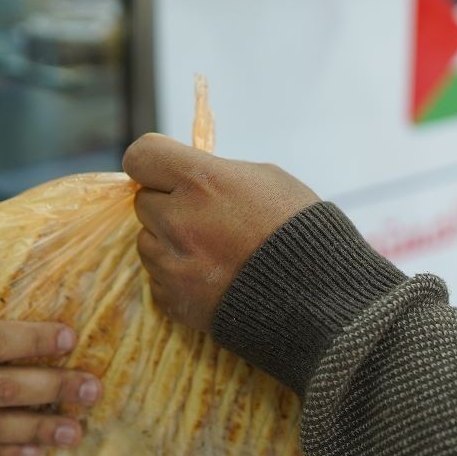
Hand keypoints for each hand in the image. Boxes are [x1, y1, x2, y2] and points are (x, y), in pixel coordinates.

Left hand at [122, 134, 319, 331]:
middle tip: (203, 217)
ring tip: (211, 251)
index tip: (166, 171)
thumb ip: (216, 173)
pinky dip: (177, 276)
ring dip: (169, 241)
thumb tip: (187, 177)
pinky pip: (158, 278)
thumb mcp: (264, 179)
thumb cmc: (298, 229)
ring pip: (147, 241)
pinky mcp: (172, 299)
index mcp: (200, 181)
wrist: (316, 298)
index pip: (140, 156)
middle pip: (143, 201)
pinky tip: (212, 277)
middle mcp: (177, 220)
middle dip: (168, 204)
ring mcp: (171, 264)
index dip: (152, 162)